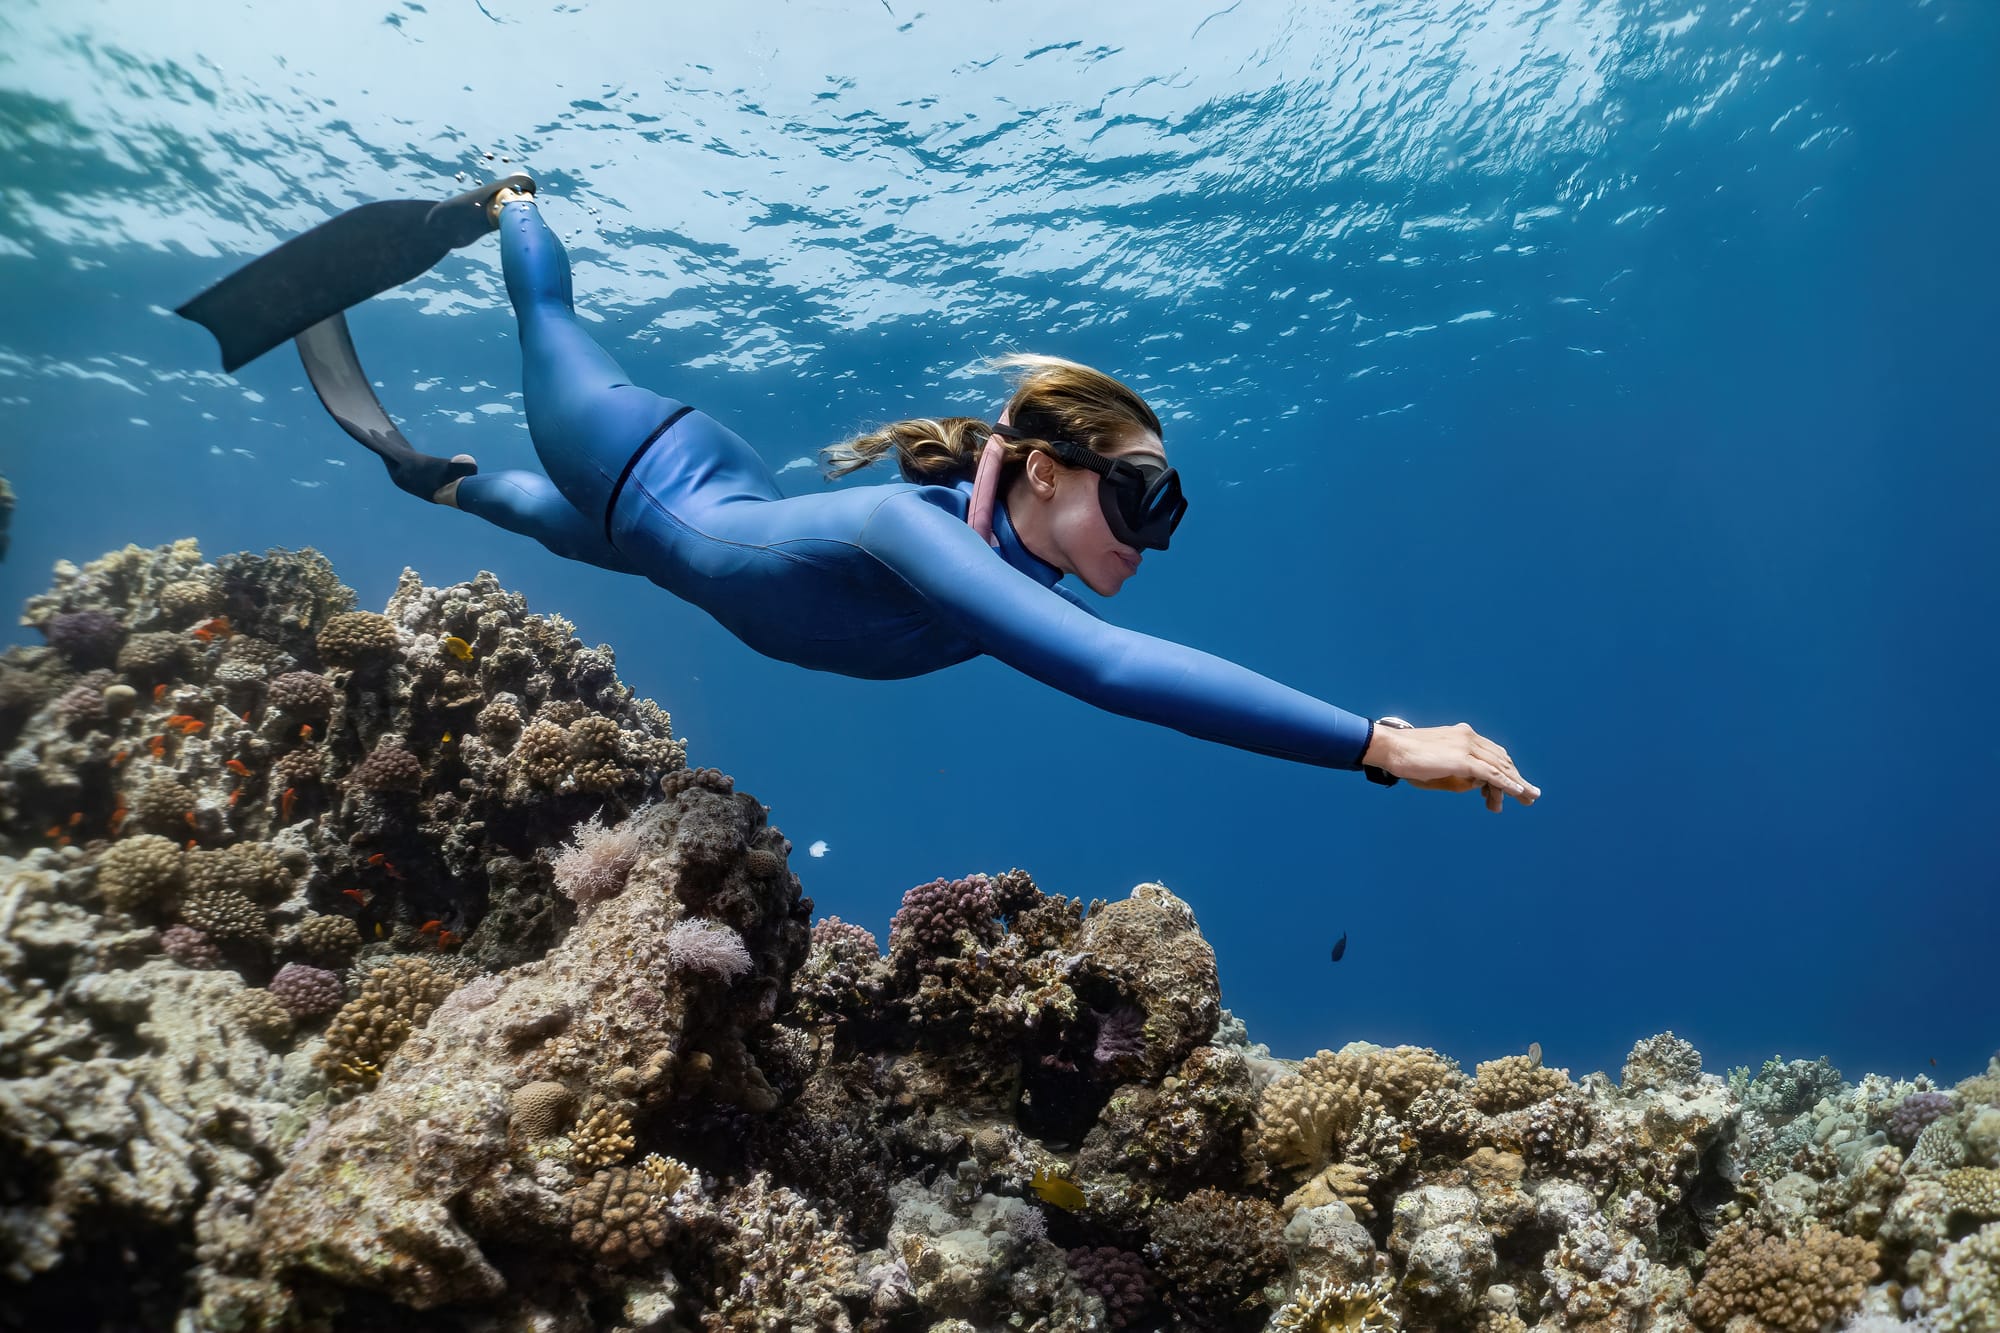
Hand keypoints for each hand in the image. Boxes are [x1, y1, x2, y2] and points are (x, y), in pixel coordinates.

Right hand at [1367, 721, 1540, 812]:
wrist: (1392, 748)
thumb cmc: (1408, 758)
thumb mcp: (1439, 765)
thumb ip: (1460, 772)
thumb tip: (1478, 784)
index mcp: (1463, 735)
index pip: (1492, 753)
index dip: (1506, 770)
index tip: (1514, 785)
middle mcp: (1469, 737)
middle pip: (1501, 760)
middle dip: (1517, 778)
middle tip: (1530, 795)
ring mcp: (1467, 747)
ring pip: (1500, 767)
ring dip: (1517, 784)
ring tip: (1529, 797)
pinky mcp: (1463, 760)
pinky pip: (1492, 774)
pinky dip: (1508, 783)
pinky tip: (1518, 791)